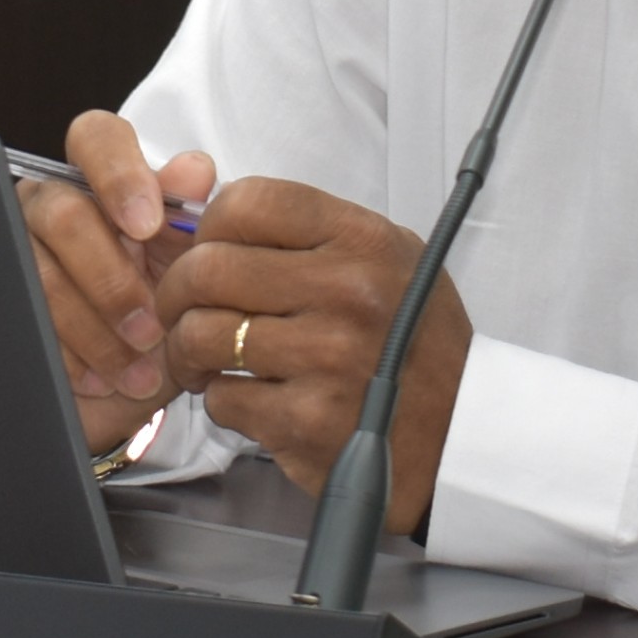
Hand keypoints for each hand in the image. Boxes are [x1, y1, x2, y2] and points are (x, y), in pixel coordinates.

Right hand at [20, 110, 221, 456]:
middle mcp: (49, 204)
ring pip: (40, 275)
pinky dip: (68, 358)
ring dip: (96, 332)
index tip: (147, 225)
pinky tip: (98, 379)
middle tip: (148, 329)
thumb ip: (191, 224)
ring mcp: (14, 251)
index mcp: (102, 184)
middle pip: (63, 214)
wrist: (126, 394)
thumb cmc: (160, 322)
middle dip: (111, 279)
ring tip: (136, 372)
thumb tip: (195, 169)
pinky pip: (21, 321)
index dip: (119, 174)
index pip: (97, 138)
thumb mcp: (187, 281)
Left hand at [160, 177, 470, 536]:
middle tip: (184, 311)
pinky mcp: (307, 421)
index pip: (249, 201)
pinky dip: (222, 401)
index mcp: (364, 241)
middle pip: (209, 268)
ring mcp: (327, 359)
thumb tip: (213, 217)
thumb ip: (312, 236)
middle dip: (177, 293)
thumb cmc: (413, 345)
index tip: (209, 248)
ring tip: (206, 359)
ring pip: (201, 335)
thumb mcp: (390, 262)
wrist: (459, 436)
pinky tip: (250, 398)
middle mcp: (348, 292)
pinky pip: (222, 398)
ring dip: (189, 351)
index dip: (210, 225)